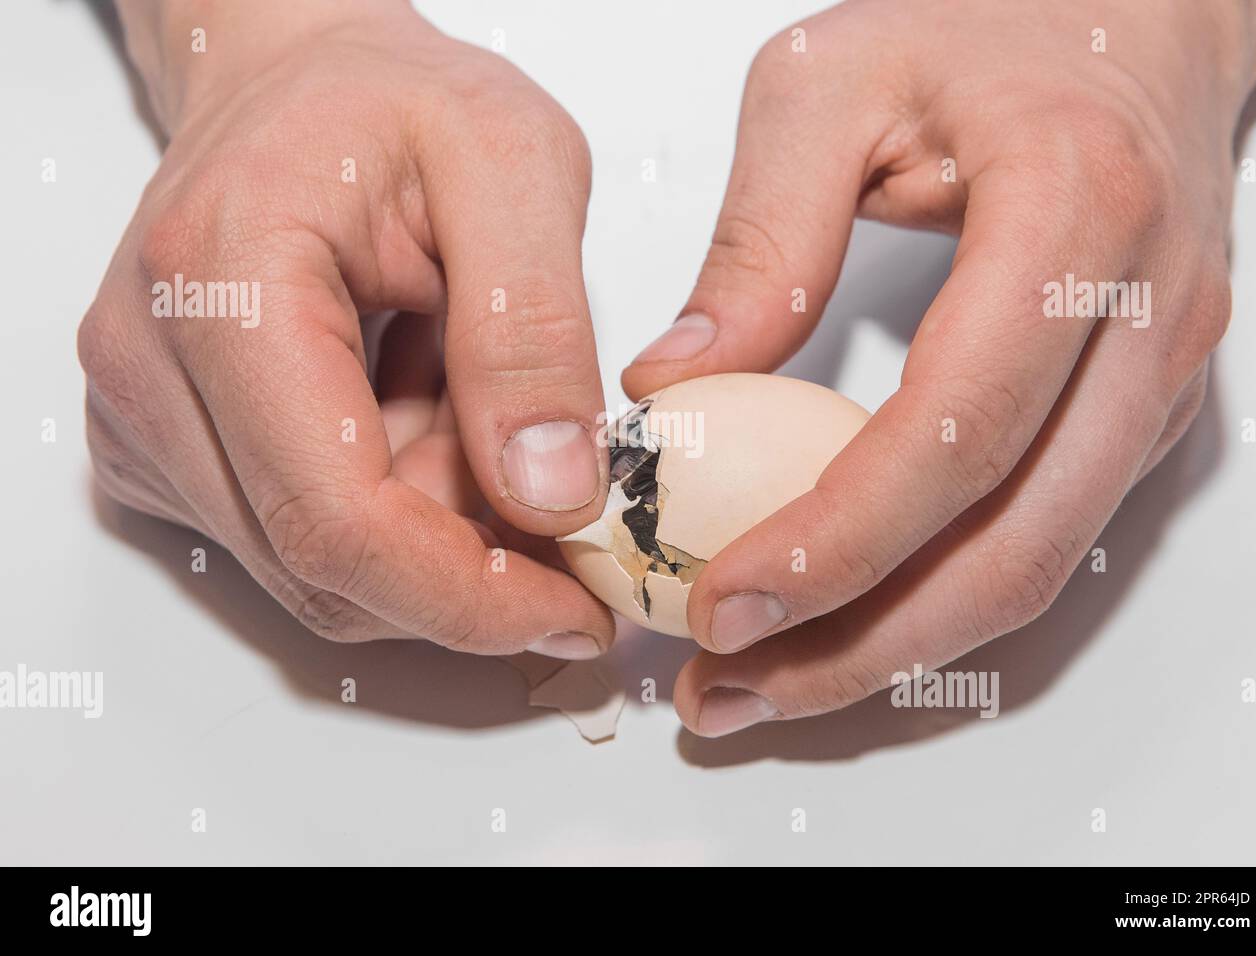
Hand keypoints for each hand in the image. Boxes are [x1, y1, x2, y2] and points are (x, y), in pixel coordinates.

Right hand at [80, 0, 612, 656]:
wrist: (302, 86)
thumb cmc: (393, 101)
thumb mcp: (514, 168)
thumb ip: (533, 331)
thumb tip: (549, 494)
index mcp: (223, 282)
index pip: (336, 520)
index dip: (468, 596)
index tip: (573, 610)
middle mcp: (149, 366)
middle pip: (325, 566)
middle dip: (466, 564)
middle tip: (561, 493)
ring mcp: (146, 417)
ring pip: (316, 569)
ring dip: (433, 532)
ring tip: (483, 414)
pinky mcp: (169, 447)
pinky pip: (297, 541)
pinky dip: (394, 514)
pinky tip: (427, 421)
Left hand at [622, 0, 1255, 732]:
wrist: (1136, 18)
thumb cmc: (989, 26)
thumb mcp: (832, 85)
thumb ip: (756, 238)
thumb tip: (674, 385)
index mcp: (1073, 216)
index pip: (956, 430)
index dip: (837, 543)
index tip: (723, 606)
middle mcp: (1144, 320)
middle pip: (1010, 546)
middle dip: (859, 647)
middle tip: (728, 687)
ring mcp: (1159, 381)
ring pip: (1037, 571)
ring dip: (896, 654)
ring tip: (767, 686)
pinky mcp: (1140, 415)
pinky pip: (1044, 544)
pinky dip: (939, 608)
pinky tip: (846, 627)